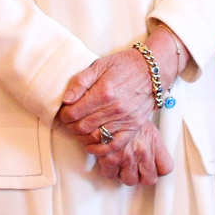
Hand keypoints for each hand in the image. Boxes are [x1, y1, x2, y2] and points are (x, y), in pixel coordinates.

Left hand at [57, 26, 189, 144]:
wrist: (151, 70)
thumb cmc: (124, 65)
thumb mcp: (99, 65)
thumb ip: (80, 81)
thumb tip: (66, 99)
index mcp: (103, 92)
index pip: (74, 112)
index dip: (64, 115)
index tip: (64, 112)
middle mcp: (114, 109)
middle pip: (82, 127)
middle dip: (70, 126)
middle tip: (69, 121)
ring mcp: (124, 119)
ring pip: (95, 137)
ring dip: (81, 137)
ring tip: (78, 130)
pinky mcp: (133, 127)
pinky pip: (114, 145)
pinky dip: (100, 149)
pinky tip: (91, 145)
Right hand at [88, 119, 172, 184]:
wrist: (108, 105)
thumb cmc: (125, 111)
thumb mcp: (145, 122)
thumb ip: (151, 140)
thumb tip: (152, 152)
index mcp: (154, 142)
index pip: (166, 167)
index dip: (160, 170)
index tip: (155, 168)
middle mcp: (143, 151)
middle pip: (149, 178)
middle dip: (142, 175)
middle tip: (137, 169)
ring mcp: (127, 156)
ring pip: (130, 180)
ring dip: (126, 175)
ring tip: (122, 166)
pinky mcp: (110, 159)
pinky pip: (111, 175)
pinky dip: (110, 171)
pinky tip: (110, 162)